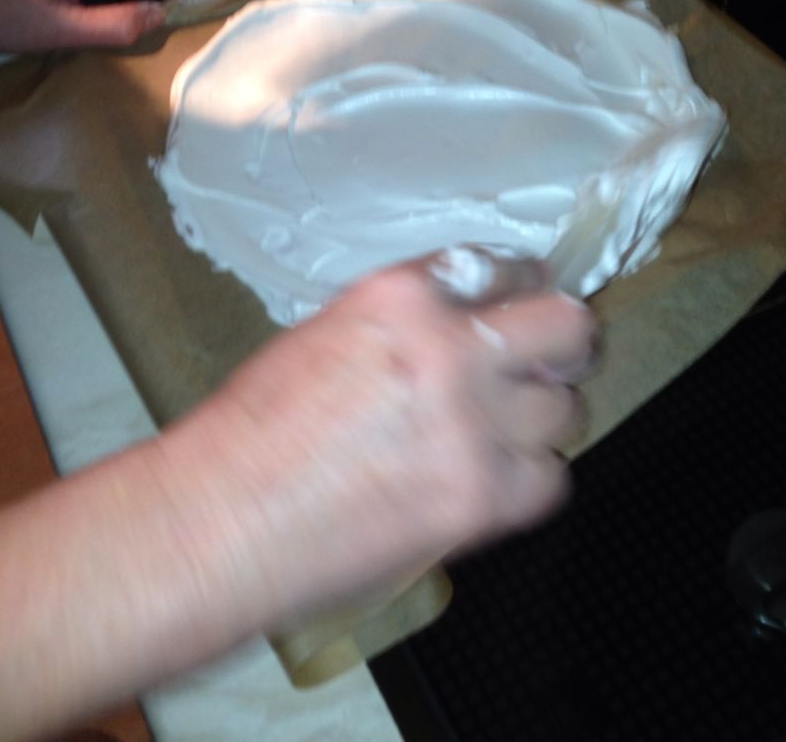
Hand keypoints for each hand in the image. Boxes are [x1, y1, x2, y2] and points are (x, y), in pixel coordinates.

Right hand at [178, 249, 596, 637]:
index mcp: (401, 294)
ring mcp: (470, 423)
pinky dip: (527, 483)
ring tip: (501, 436)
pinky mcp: (480, 496)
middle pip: (566, 326)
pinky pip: (551, 479)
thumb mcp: (330, 332)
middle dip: (564, 345)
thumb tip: (471, 328)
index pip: (505, 267)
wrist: (219, 518)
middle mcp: (447, 346)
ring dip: (539, 422)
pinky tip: (489, 482)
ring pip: (565, 410)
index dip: (524, 290)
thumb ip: (410, 322)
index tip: (528, 304)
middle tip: (551, 363)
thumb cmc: (254, 431)